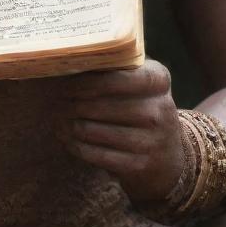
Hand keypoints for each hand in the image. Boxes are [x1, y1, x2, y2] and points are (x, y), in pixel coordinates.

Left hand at [63, 60, 184, 206]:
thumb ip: (116, 69)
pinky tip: (68, 139)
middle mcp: (159, 108)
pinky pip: (97, 154)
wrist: (170, 158)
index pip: (114, 77)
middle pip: (99, 105)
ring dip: (69, 126)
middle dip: (71, 104)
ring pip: (93, 130)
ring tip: (58, 120)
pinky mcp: (140, 165)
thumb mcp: (141, 85)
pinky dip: (77, 146)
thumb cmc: (144, 109)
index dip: (85, 82)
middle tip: (56, 103)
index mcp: (158, 80)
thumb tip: (72, 61)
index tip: (65, 85)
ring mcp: (151, 139)